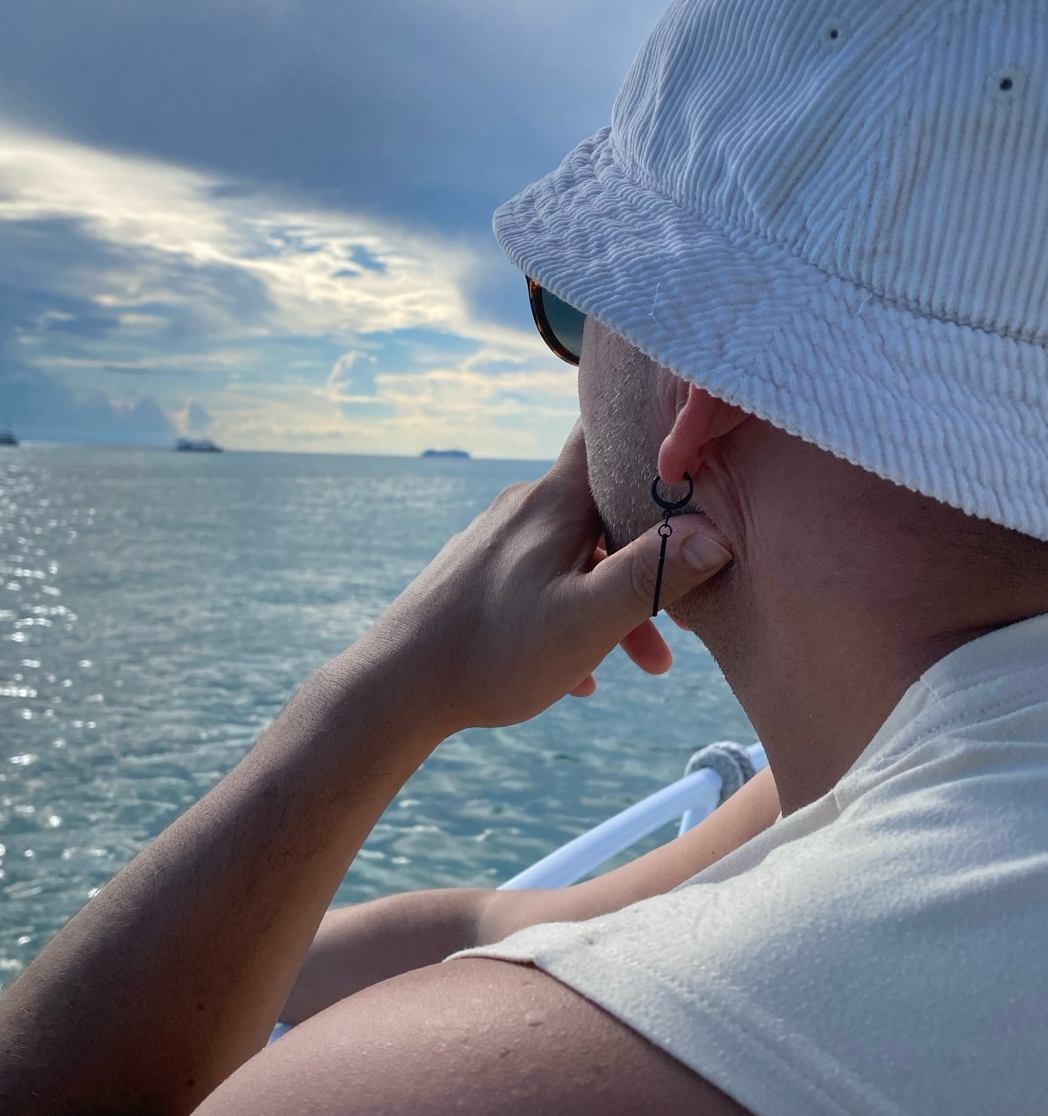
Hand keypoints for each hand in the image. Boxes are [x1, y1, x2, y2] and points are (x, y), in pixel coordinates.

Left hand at [356, 423, 731, 732]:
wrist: (397, 686)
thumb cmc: (495, 650)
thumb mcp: (589, 619)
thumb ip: (652, 574)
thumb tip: (718, 533)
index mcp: (556, 501)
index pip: (607, 432)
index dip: (650, 429)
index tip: (691, 445)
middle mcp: (524, 507)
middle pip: (603, 511)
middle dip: (647, 556)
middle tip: (679, 619)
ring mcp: (497, 541)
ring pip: (574, 557)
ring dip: (611, 601)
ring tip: (639, 664)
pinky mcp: (477, 576)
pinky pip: (540, 587)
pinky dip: (568, 618)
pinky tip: (577, 676)